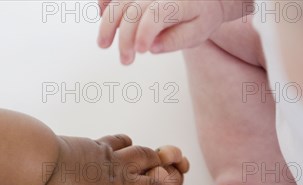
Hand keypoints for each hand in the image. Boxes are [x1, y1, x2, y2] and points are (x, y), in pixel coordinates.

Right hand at [98, 0, 237, 63]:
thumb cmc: (201, 16)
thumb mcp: (198, 32)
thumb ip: (177, 39)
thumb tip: (153, 47)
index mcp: (179, 2)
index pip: (156, 14)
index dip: (145, 32)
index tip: (140, 51)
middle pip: (133, 10)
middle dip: (124, 37)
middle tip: (125, 60)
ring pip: (120, 2)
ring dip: (108, 24)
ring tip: (103, 45)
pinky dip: (106, 1)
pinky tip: (101, 14)